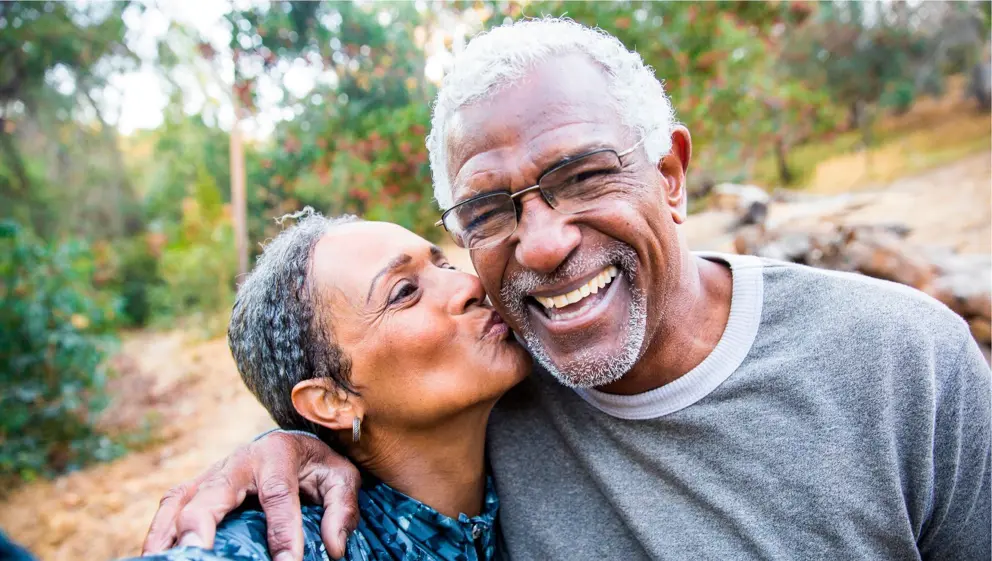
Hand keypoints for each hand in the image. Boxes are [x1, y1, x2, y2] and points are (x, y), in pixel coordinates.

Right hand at [142, 431, 360, 560]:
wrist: (293, 444)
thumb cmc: (316, 465)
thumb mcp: (341, 478)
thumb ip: (342, 509)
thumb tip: (334, 549)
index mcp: (278, 453)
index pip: (278, 494)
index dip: (282, 531)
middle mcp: (239, 460)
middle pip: (213, 493)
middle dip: (202, 525)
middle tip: (199, 553)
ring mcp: (212, 473)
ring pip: (182, 499)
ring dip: (170, 532)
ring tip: (165, 559)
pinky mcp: (196, 486)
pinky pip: (170, 506)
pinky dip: (159, 531)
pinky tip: (156, 554)